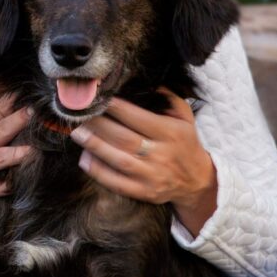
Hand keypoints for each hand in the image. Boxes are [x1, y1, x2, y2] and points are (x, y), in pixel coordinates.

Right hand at [0, 94, 32, 233]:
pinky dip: (7, 186)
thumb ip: (4, 123)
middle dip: (17, 120)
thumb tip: (32, 107)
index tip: (33, 94)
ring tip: (32, 151)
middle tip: (33, 112)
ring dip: (16, 154)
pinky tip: (18, 184)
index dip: (15, 100)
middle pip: (1, 130)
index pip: (0, 109)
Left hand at [69, 88, 216, 236]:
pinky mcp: (145, 192)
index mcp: (171, 133)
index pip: (139, 118)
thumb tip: (149, 84)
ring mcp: (152, 176)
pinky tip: (84, 160)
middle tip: (80, 116)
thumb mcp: (185, 117)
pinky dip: (99, 172)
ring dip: (95, 146)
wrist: (198, 181)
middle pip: (125, 139)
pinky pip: (118, 184)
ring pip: (119, 160)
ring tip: (77, 133)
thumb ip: (169, 98)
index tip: (99, 99)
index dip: (117, 108)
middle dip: (99, 126)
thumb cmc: (185, 143)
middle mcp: (161, 155)